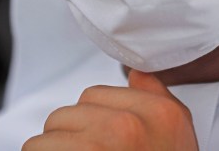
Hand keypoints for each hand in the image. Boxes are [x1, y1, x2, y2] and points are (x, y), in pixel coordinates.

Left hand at [22, 70, 198, 149]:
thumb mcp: (177, 138)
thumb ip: (157, 100)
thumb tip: (136, 74)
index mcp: (157, 115)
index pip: (94, 94)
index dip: (90, 122)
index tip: (98, 145)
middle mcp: (125, 127)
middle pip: (64, 115)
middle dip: (66, 141)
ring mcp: (95, 149)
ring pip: (41, 141)